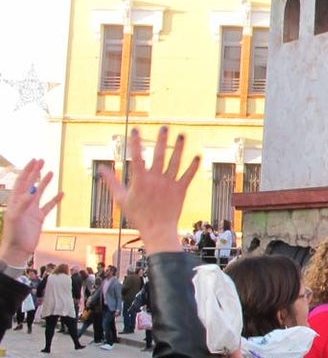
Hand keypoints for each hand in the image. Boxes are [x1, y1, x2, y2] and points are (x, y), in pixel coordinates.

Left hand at [0, 159, 62, 264]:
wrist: (18, 249)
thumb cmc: (14, 234)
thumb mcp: (16, 217)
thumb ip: (23, 203)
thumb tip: (31, 191)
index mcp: (17, 201)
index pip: (23, 181)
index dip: (28, 171)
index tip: (34, 161)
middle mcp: (24, 203)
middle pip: (30, 183)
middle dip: (35, 172)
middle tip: (41, 161)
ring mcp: (32, 210)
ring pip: (40, 192)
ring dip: (44, 182)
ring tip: (50, 173)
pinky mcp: (39, 218)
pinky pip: (49, 206)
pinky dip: (55, 199)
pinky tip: (61, 193)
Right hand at [99, 127, 197, 253]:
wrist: (157, 230)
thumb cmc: (137, 215)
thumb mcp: (121, 198)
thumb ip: (112, 181)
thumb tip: (101, 169)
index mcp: (140, 181)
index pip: (137, 158)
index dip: (135, 143)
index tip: (135, 130)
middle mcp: (156, 180)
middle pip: (159, 156)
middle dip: (161, 140)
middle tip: (164, 127)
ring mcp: (169, 184)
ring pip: (175, 163)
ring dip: (179, 148)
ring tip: (181, 135)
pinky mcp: (180, 190)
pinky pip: (188, 176)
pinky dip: (193, 166)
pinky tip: (197, 155)